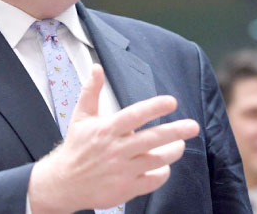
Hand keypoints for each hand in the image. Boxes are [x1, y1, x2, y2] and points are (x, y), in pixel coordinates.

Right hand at [28, 64, 199, 212]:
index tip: (172, 102)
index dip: (154, 107)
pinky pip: (153, 180)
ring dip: (173, 151)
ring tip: (180, 144)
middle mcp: (116, 150)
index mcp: (107, 130)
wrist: (62, 184)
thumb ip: (91, 91)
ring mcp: (122, 171)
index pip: (134, 115)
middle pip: (152, 139)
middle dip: (175, 132)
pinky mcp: (126, 189)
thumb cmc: (76, 148)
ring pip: (156, 160)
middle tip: (193, 126)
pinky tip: (164, 165)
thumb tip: (97, 67)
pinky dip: (162, 172)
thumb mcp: (81, 117)